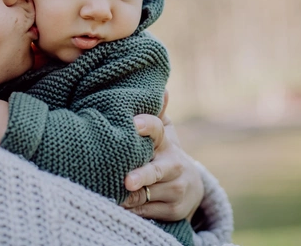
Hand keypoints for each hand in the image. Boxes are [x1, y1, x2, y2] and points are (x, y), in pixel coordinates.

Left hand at [122, 91, 203, 221]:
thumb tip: (161, 89)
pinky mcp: (174, 210)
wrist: (190, 187)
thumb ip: (156, 114)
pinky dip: (131, 211)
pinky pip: (147, 212)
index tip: (134, 123)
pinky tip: (117, 207)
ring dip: (129, 197)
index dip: (147, 126)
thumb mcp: (164, 133)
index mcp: (166, 142)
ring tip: (110, 195)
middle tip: (127, 180)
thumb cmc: (164, 153)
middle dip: (142, 175)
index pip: (158, 131)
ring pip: (148, 195)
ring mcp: (176, 189)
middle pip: (156, 170)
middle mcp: (173, 165)